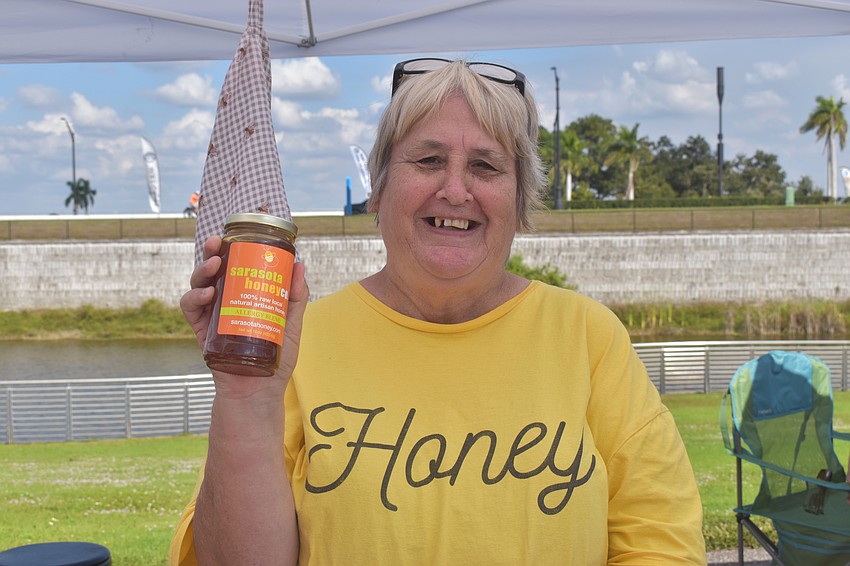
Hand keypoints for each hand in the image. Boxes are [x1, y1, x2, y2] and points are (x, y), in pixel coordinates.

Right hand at [180, 236, 309, 399]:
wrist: (259, 391)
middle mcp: (227, 300)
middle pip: (215, 269)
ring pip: (199, 283)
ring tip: (212, 266)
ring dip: (201, 270)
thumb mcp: (292, 324)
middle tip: (216, 243)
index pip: (237, 264)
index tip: (238, 231)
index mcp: (247, 294)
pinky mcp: (200, 330)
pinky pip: (190, 308)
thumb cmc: (277, 359)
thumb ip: (296, 297)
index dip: (233, 246)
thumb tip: (300, 264)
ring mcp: (212, 314)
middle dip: (212, 251)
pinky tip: (206, 293)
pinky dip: (194, 297)